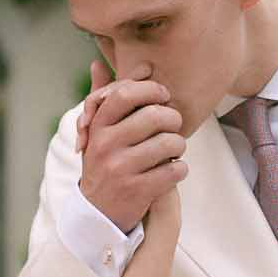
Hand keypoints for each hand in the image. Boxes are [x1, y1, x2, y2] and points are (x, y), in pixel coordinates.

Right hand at [75, 58, 186, 232]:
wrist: (98, 213)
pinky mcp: (138, 191)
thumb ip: (101, 97)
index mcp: (97, 127)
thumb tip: (97, 62)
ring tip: (173, 150)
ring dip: (179, 145)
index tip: (163, 96)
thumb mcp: (97, 132)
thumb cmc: (104, 163)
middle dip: (173, 119)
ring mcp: (121, 169)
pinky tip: (173, 170)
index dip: (150, 90)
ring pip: (170, 143)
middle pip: (154, 116)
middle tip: (173, 126)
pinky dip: (180, 169)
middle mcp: (106, 146)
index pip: (125, 94)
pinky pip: (175, 169)